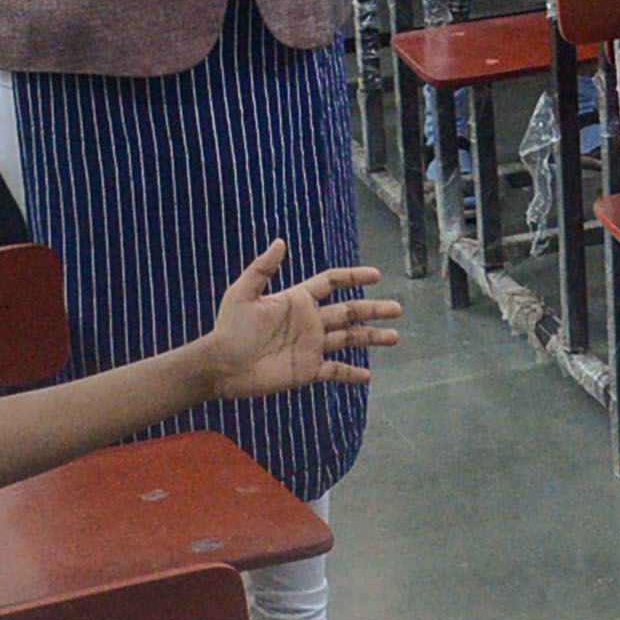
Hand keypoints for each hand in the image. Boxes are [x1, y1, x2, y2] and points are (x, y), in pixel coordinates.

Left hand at [193, 241, 403, 396]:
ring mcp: (310, 346)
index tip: (375, 275)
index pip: (331, 283)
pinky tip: (367, 377)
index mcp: (297, 300)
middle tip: (398, 309)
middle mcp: (309, 322)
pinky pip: (334, 371)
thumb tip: (280, 242)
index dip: (353, 277)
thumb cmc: (228, 328)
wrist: (221, 365)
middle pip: (349, 311)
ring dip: (372, 337)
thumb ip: (262, 268)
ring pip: (349, 339)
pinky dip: (351, 374)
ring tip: (395, 336)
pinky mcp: (306, 370)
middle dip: (374, 309)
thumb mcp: (242, 294)